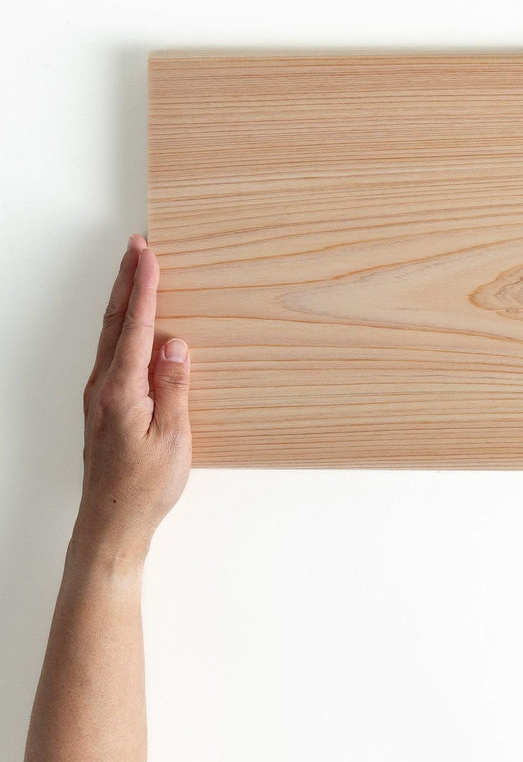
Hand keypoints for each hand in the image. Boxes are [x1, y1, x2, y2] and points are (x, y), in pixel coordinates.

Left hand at [75, 235, 191, 564]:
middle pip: (114, 321)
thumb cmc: (144, 487)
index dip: (144, 286)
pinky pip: (111, 353)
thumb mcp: (173, 437)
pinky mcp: (103, 406)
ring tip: (135, 274)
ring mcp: (99, 396)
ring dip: (122, 300)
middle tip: (136, 247)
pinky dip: (121, 326)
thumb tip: (175, 343)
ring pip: (109, 335)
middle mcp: (103, 387)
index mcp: (122, 390)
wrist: (111, 524)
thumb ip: (174, 387)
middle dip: (126, 280)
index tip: (148, 254)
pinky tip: (132, 326)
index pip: (136, 326)